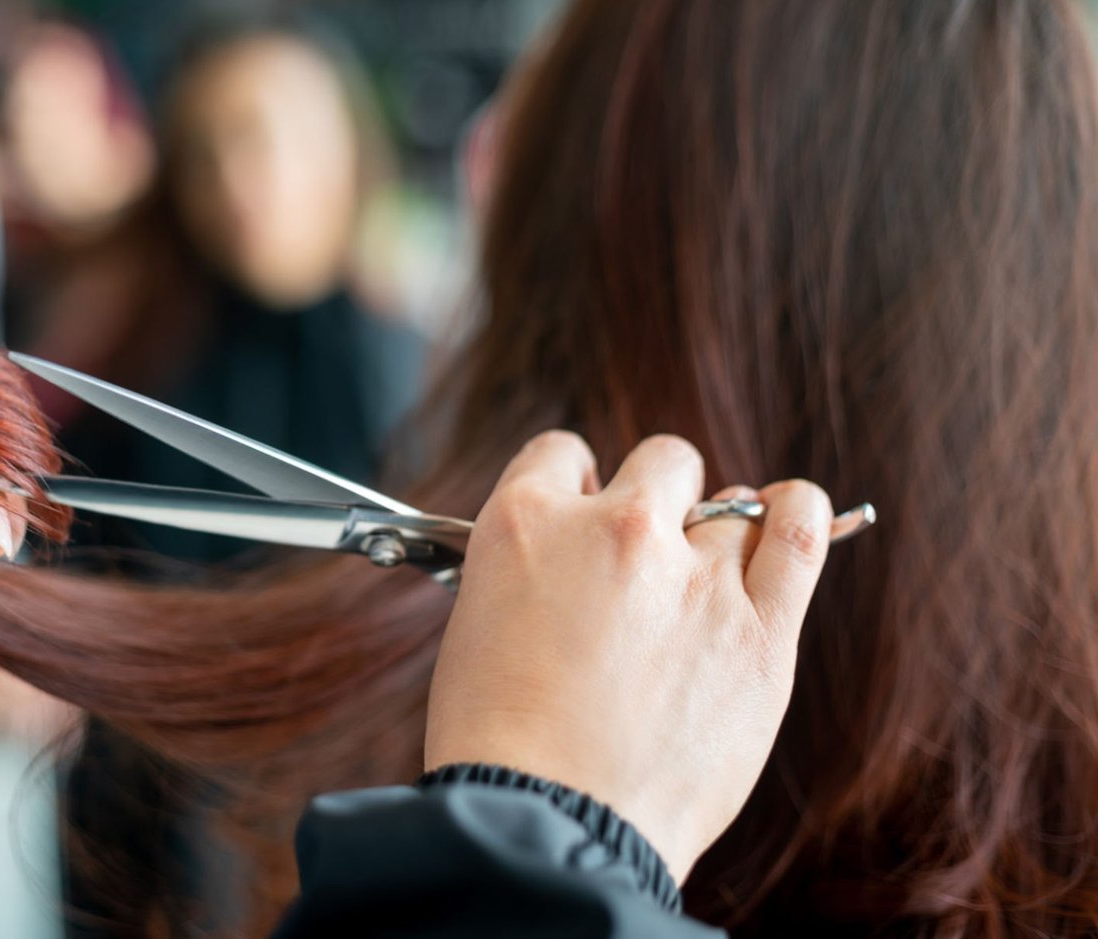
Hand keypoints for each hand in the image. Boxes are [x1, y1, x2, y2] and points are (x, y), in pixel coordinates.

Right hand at [425, 432, 832, 881]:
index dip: (577, 487)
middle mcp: (615, 529)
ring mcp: (694, 576)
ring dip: (720, 527)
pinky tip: (789, 517)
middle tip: (643, 562)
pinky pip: (799, 535)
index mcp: (527, 522)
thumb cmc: (499, 742)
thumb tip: (577, 561)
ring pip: (731, 504)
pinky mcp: (759, 632)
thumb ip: (534, 570)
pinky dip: (798, 515)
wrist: (545, 823)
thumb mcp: (477, 622)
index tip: (585, 519)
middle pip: (661, 465)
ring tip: (712, 568)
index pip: (563, 455)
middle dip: (654, 502)